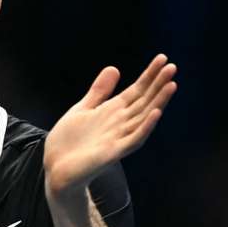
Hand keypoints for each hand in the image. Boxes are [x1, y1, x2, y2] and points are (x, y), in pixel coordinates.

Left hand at [44, 54, 176, 196]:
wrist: (55, 167)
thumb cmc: (68, 141)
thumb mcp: (82, 109)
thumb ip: (99, 91)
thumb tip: (115, 68)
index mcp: (112, 111)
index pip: (136, 90)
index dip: (149, 75)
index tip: (162, 59)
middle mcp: (120, 123)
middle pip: (144, 100)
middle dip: (158, 84)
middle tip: (172, 67)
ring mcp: (118, 138)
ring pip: (144, 117)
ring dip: (158, 102)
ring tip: (171, 85)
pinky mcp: (113, 152)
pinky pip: (133, 139)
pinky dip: (145, 126)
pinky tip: (155, 114)